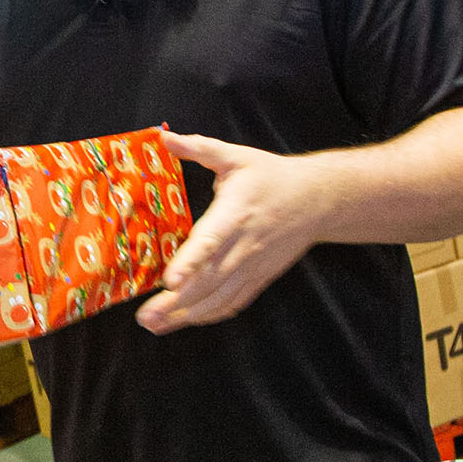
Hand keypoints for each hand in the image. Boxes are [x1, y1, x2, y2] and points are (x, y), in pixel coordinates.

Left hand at [138, 131, 322, 333]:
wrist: (318, 200)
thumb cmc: (272, 177)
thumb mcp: (237, 156)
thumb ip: (201, 148)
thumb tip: (165, 136)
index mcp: (235, 214)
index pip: (210, 242)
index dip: (190, 263)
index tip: (169, 281)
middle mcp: (244, 246)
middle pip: (209, 280)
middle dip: (176, 302)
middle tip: (145, 316)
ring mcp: (253, 266)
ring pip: (219, 298)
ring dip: (186, 315)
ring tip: (155, 325)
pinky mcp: (259, 278)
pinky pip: (233, 303)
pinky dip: (209, 316)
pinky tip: (184, 321)